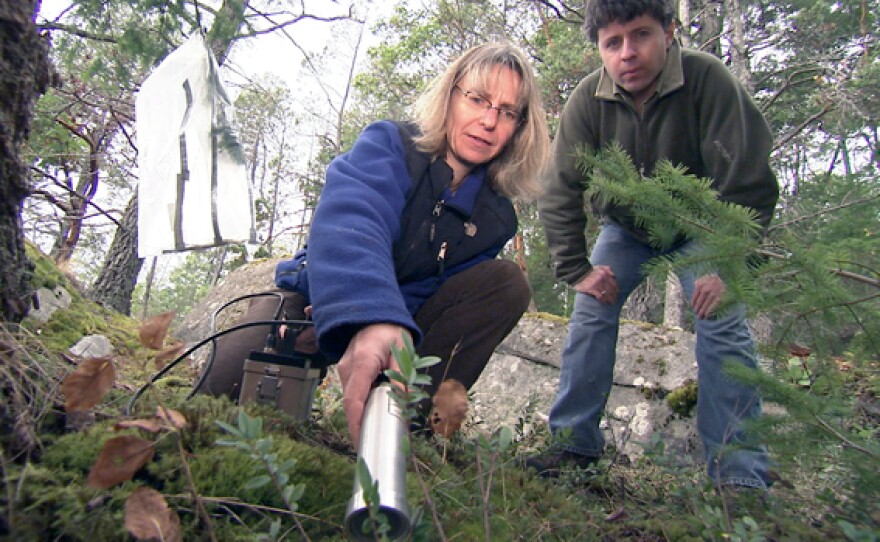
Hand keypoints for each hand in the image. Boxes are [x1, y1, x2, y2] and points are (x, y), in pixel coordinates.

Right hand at [336, 323, 409, 445]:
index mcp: (363, 361)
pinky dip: (362, 405)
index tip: (360, 441)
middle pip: (351, 403)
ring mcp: (344, 370)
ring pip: (351, 400)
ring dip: (362, 415)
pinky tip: (375, 412)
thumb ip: (402, 376)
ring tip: (378, 430)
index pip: (354, 398)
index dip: (355, 422)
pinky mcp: (346, 372)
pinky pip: (353, 393)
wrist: (373, 316)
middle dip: (360, 425)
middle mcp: (348, 368)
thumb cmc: (389, 331)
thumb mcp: (402, 351)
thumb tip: (403, 401)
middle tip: (376, 444)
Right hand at [574, 266, 618, 304]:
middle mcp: (602, 278)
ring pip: (607, 294)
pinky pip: (600, 296)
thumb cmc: (588, 271)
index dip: (617, 290)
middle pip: (612, 289)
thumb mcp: (599, 267)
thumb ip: (607, 270)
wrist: (577, 272)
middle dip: (614, 296)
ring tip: (611, 303)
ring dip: (610, 299)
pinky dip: (603, 300)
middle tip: (615, 300)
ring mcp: (597, 283)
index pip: (614, 283)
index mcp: (605, 273)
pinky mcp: (591, 288)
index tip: (617, 294)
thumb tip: (614, 276)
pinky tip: (604, 302)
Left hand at [692, 274, 724, 318]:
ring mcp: (713, 294)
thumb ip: (698, 283)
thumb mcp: (705, 278)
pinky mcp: (720, 298)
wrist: (728, 276)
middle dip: (697, 309)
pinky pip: (712, 307)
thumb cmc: (714, 278)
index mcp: (700, 285)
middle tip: (696, 314)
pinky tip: (707, 316)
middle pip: (699, 303)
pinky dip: (709, 312)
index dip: (693, 304)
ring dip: (701, 312)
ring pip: (705, 306)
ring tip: (700, 317)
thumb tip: (694, 288)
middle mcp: (705, 290)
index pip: (694, 297)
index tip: (692, 308)